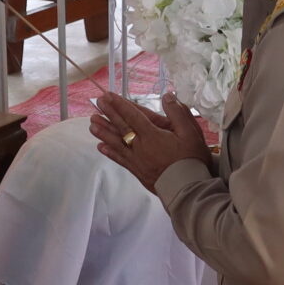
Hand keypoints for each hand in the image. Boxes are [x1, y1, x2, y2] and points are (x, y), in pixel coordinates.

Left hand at [93, 90, 209, 192]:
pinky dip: (110, 152)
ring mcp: (137, 159)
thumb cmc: (191, 159)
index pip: (133, 115)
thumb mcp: (190, 132)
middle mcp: (140, 146)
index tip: (108, 96)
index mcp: (152, 134)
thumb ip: (178, 113)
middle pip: (122, 127)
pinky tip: (101, 147)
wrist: (187, 188)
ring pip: (117, 143)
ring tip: (92, 123)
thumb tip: (167, 96)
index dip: (120, 104)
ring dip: (104, 132)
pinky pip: (120, 159)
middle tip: (97, 103)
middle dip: (109, 114)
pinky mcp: (137, 171)